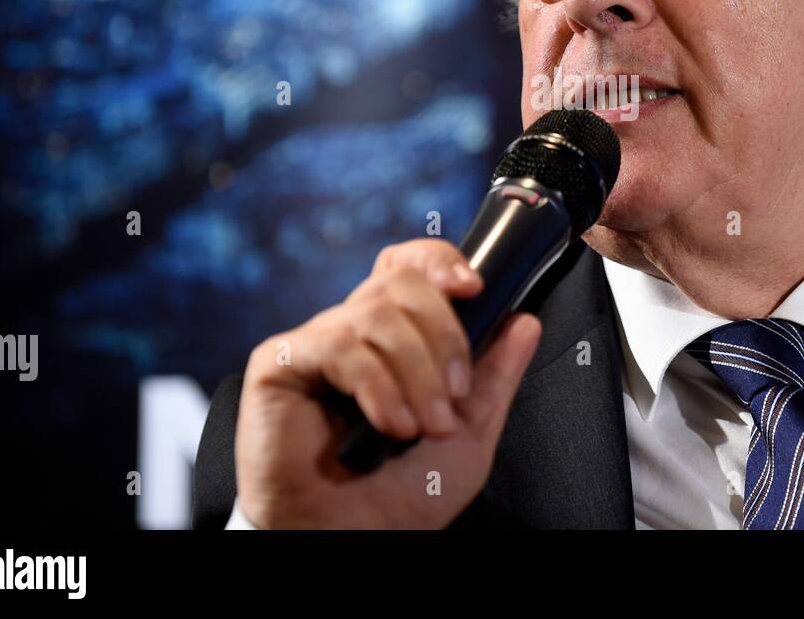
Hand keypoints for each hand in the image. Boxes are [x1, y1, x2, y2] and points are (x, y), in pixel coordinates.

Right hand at [234, 238, 541, 527]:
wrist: (350, 542)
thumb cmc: (402, 497)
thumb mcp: (470, 432)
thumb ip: (496, 375)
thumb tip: (525, 321)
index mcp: (395, 337)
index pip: (411, 266)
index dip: (440, 262)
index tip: (475, 288)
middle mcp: (354, 330)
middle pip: (402, 281)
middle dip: (444, 336)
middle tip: (454, 395)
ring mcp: (315, 343)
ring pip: (377, 312)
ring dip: (416, 371)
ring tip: (423, 425)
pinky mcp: (278, 362)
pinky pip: (339, 344)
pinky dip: (379, 385)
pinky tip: (391, 424)